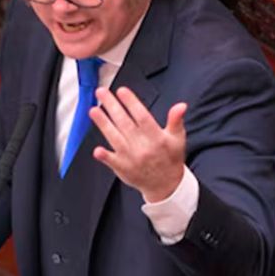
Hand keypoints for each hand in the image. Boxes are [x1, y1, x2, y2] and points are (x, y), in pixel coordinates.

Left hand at [89, 86, 187, 202]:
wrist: (166, 185)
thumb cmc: (170, 158)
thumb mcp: (178, 138)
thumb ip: (176, 120)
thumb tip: (181, 106)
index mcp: (157, 138)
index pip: (142, 117)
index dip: (131, 103)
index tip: (122, 91)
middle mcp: (143, 147)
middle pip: (125, 123)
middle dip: (112, 106)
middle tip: (102, 93)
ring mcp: (131, 158)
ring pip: (115, 138)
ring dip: (103, 124)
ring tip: (93, 110)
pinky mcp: (123, 168)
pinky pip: (112, 161)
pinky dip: (105, 156)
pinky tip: (96, 149)